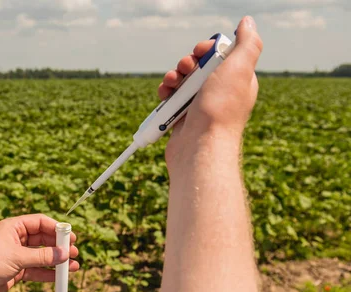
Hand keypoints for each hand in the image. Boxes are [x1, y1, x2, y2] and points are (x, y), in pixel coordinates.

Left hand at [0, 214, 78, 291]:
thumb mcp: (17, 257)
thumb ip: (42, 256)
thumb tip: (64, 254)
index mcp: (13, 227)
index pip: (39, 222)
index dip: (56, 228)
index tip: (70, 236)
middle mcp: (16, 239)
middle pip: (43, 239)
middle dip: (59, 246)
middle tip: (74, 252)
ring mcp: (17, 255)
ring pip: (42, 256)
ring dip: (56, 261)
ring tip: (73, 265)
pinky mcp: (17, 271)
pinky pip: (37, 270)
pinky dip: (48, 273)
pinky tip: (61, 276)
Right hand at [159, 16, 262, 171]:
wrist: (200, 147)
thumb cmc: (220, 110)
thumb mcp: (240, 68)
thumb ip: (248, 43)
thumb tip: (247, 22)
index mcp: (238, 81)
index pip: (222, 55)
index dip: (208, 49)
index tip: (201, 52)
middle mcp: (221, 94)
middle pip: (200, 67)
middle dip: (188, 63)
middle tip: (186, 68)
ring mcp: (201, 107)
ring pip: (183, 82)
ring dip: (173, 77)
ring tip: (170, 83)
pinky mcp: (184, 118)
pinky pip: (172, 100)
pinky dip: (166, 94)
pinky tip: (164, 95)